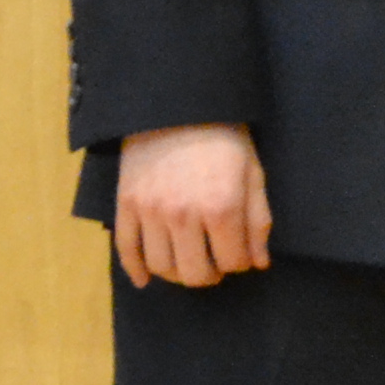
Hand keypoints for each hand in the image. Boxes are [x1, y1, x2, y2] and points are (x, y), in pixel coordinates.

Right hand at [113, 122, 270, 289]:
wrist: (177, 104)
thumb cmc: (224, 137)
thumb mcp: (253, 173)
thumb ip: (258, 221)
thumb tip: (258, 263)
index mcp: (221, 208)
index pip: (233, 262)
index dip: (240, 262)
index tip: (239, 252)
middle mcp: (183, 215)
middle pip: (196, 273)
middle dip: (211, 274)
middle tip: (214, 264)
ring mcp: (150, 211)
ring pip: (162, 267)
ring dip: (177, 274)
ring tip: (187, 264)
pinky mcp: (126, 204)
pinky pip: (126, 249)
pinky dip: (135, 270)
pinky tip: (144, 280)